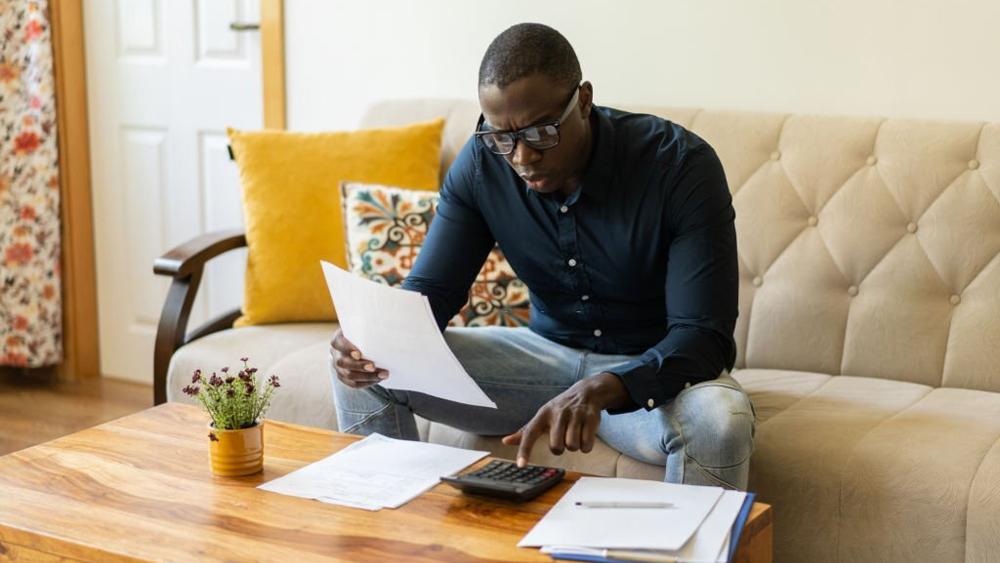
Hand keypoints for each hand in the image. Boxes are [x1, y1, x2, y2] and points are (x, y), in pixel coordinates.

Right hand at [329, 329, 388, 388]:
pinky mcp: (344, 377)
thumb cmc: (363, 332)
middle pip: (343, 363)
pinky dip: (367, 383)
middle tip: (374, 366)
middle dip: (359, 366)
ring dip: (367, 377)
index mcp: (338, 339)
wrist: (357, 344)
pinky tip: (378, 379)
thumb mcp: (362, 326)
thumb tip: (386, 322)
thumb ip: (368, 325)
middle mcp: (335, 354)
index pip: (338, 343)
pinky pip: (353, 384)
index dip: (347, 349)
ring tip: (384, 374)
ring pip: (349, 376)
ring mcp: (338, 368)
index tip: (359, 354)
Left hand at [501, 372, 630, 466]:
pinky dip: (586, 446)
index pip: (530, 433)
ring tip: (575, 433)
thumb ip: (525, 432)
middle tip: (564, 437)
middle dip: (560, 448)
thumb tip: (505, 441)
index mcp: (543, 414)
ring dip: (574, 446)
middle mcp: (558, 413)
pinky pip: (586, 445)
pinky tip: (585, 435)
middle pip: (556, 447)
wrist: (586, 392)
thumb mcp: (542, 417)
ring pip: (572, 446)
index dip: (525, 450)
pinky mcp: (590, 418)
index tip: (520, 465)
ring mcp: (575, 415)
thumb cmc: (560, 409)